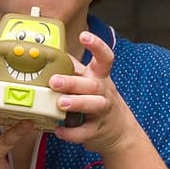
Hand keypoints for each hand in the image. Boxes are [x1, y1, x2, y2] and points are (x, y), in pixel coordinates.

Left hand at [46, 29, 128, 148]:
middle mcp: (103, 92)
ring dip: (77, 103)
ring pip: (94, 105)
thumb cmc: (97, 100)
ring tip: (61, 103)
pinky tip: (59, 131)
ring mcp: (101, 112)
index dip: (96, 45)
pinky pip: (84, 132)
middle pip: (92, 85)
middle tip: (55, 81)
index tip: (84, 36)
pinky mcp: (96, 131)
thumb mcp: (90, 81)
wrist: (118, 131)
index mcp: (100, 77)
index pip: (104, 58)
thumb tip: (50, 51)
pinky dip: (71, 133)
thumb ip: (73, 68)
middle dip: (73, 82)